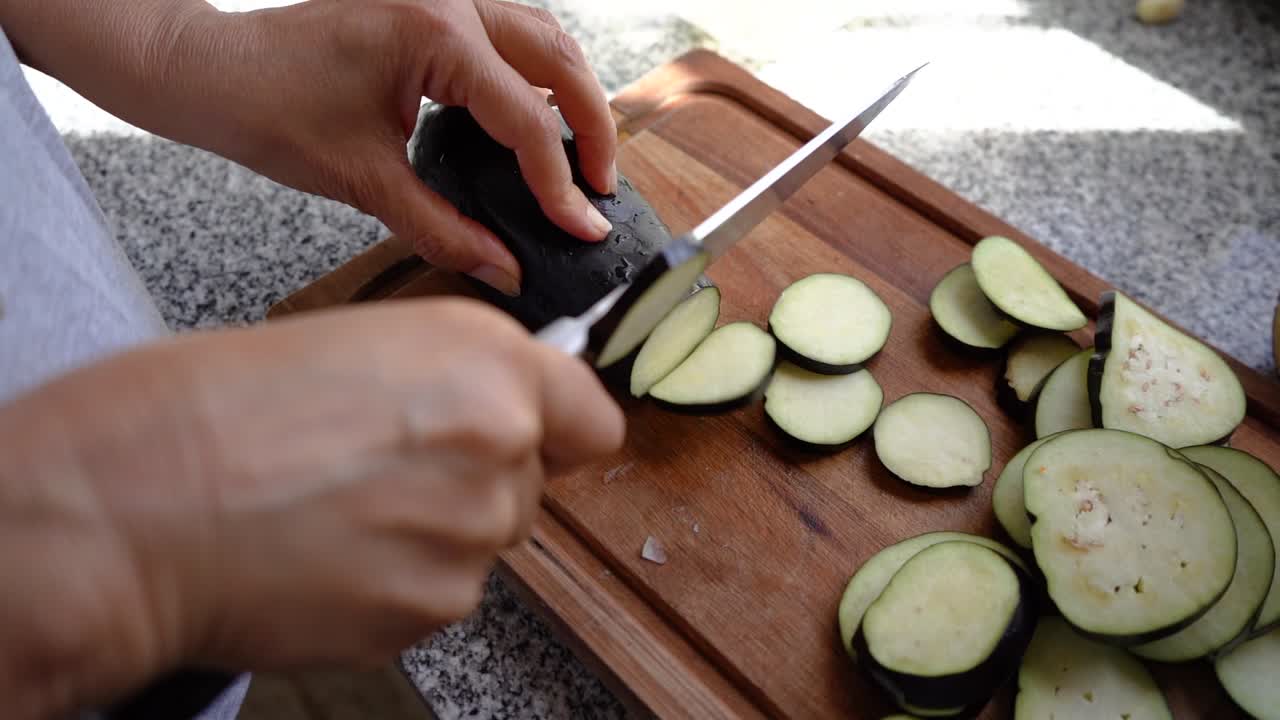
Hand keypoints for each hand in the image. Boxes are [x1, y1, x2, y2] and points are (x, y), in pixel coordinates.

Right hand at [0, 299, 623, 714]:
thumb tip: (504, 418)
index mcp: (486, 361)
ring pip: (481, 543)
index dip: (557, 430)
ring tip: (337, 510)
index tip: (533, 438)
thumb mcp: (365, 344)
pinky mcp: (428, 611)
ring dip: (430, 535)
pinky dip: (393, 583)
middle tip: (382, 469)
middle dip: (474, 480)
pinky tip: (326, 554)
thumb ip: (458, 380)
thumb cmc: (220, 408)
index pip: (591, 417)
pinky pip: (436, 596)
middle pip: (528, 484)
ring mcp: (468, 538)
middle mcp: (498, 446)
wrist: (140, 500)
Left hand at [200, 0, 617, 295]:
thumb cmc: (268, 111)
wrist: (212, 70)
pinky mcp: (432, 7)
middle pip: (560, 58)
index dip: (560, 183)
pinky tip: (539, 122)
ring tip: (582, 159)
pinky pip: (510, 34)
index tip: (584, 228)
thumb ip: (444, 229)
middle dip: (592, 127)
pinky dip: (538, 77)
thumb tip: (505, 269)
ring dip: (572, 94)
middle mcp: (449, 0)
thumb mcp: (364, 182)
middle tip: (602, 190)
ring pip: (544, 35)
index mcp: (434, 34)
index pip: (526, 117)